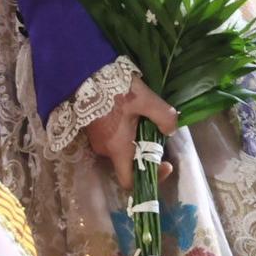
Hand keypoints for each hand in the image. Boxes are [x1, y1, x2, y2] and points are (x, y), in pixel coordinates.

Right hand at [85, 76, 180, 190]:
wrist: (84, 73)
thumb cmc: (114, 88)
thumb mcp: (145, 99)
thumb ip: (163, 116)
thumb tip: (171, 130)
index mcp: (118, 148)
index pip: (129, 181)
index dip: (150, 177)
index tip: (165, 163)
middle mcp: (105, 150)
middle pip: (129, 162)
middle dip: (146, 151)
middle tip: (156, 130)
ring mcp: (96, 140)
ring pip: (121, 148)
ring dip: (134, 139)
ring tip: (142, 117)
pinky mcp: (92, 129)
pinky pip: (112, 138)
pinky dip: (123, 131)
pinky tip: (129, 112)